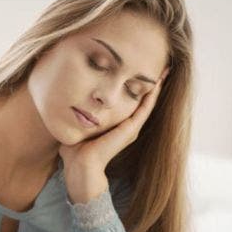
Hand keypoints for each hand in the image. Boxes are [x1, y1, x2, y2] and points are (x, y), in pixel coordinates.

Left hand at [59, 69, 167, 203]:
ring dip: (156, 86)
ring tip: (165, 70)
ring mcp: (131, 128)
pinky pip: (145, 107)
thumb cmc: (75, 150)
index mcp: (117, 126)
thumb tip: (66, 109)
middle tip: (162, 66)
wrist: (81, 165)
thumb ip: (77, 119)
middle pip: (143, 101)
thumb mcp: (78, 127)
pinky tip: (157, 82)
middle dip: (152, 84)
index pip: (131, 103)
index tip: (140, 70)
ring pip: (148, 102)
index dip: (136, 87)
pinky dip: (152, 95)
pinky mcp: (131, 129)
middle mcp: (128, 127)